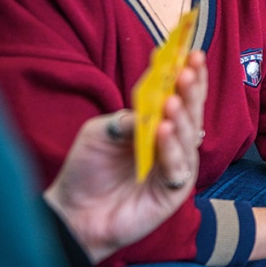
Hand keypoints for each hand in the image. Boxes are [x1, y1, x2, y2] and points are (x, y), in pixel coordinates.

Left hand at [43, 51, 207, 262]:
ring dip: (181, 117)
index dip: (187, 76)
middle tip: (189, 71)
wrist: (74, 213)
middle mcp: (171, 145)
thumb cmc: (86, 171)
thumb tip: (149, 108)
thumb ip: (125, 118)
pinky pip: (177, 167)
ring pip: (187, 138)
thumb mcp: (99, 132)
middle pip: (190, 113)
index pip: (178, 96)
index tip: (191, 53)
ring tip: (172, 100)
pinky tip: (163, 131)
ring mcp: (175, 168)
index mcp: (157, 126)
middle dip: (191, 91)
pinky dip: (171, 148)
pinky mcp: (172, 193)